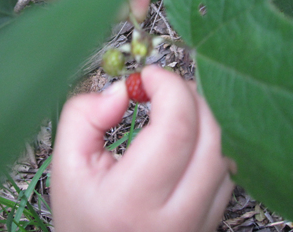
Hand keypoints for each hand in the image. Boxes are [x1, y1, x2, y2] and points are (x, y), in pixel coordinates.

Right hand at [51, 67, 234, 231]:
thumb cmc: (83, 217)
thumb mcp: (66, 165)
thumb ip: (83, 117)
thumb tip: (122, 91)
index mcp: (132, 202)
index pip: (174, 130)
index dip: (169, 89)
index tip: (149, 76)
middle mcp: (175, 218)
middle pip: (209, 138)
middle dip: (189, 97)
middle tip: (164, 86)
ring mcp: (199, 225)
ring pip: (224, 154)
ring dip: (203, 119)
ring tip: (175, 108)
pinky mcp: (211, 225)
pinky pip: (226, 175)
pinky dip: (211, 145)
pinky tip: (187, 140)